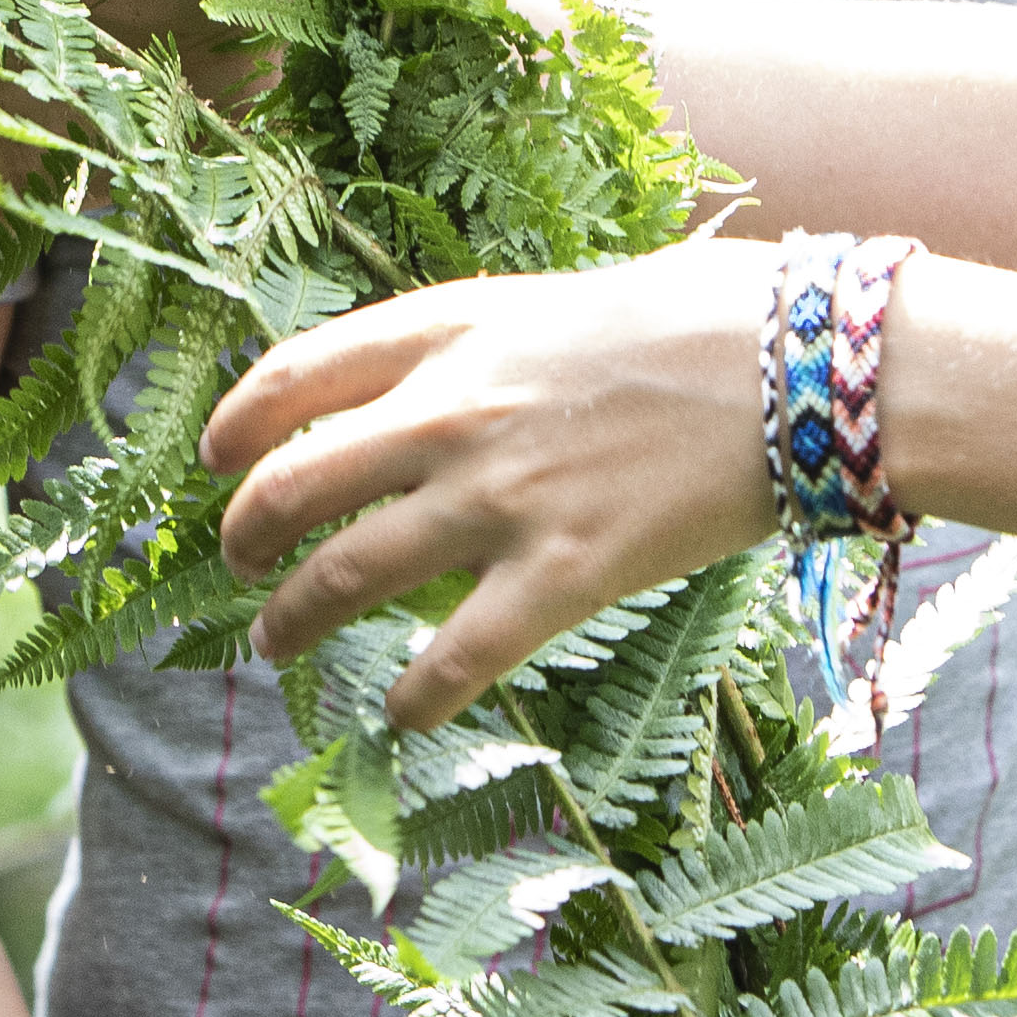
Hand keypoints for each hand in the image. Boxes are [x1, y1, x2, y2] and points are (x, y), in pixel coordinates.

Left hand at [205, 245, 786, 730]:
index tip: (215, 457)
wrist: (800, 364)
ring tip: (277, 644)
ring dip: (294, 619)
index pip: (295, 375)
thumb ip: (483, 343)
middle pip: (293, 484)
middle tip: (243, 566)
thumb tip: (438, 387)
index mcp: (450, 330)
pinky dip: (413, 699)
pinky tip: (400, 717)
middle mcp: (449, 413)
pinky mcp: (561, 576)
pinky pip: (454, 660)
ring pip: (345, 575)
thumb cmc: (703, 318)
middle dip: (248, 535)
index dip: (237, 423)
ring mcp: (498, 499)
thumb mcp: (562, 300)